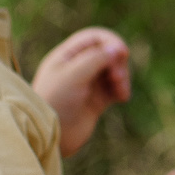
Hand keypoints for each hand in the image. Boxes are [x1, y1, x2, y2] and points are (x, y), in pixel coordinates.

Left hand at [32, 27, 132, 155]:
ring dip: (123, 77)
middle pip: (107, 54)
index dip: (110, 41)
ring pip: (114, 71)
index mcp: (67, 56)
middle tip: (118, 77)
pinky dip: (122, 90)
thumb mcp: (73, 75)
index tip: (122, 53)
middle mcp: (78, 68)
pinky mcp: (96, 102)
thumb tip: (118, 48)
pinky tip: (122, 98)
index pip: (94, 38)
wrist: (51, 137)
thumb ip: (96, 58)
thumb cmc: (55, 102)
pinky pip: (115, 89)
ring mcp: (88, 85)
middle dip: (118, 62)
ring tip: (121, 91)